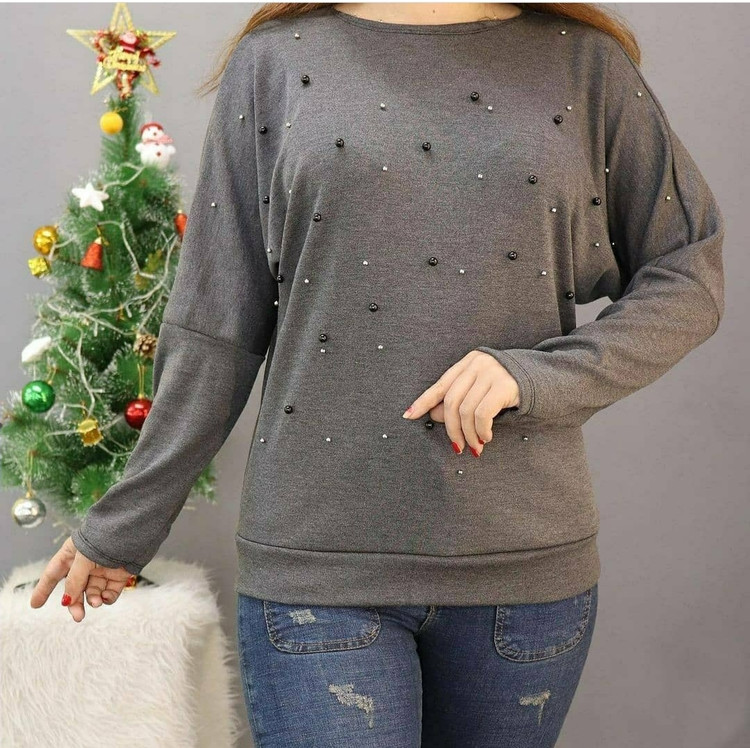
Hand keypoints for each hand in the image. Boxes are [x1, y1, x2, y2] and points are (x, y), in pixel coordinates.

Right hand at [29, 536, 133, 621]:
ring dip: (92, 600)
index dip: (43, 588)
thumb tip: (67, 601)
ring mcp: (102, 570)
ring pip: (92, 593)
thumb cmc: (104, 539)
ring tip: (96, 602)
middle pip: (74, 589)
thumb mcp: (83, 558)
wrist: (133, 531)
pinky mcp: (118, 575)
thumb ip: (74, 580)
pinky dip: (107, 598)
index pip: (53, 573)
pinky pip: (110, 593)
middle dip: (74, 604)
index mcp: (72, 554)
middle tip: (77, 616)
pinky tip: (106, 598)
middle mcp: (86, 564)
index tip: (34, 604)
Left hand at [402, 349, 520, 456]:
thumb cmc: (509, 388)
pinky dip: (481, 430)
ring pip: (466, 410)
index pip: (440, 385)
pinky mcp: (505, 385)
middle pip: (451, 402)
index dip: (423, 402)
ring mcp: (491, 372)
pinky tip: (486, 437)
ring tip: (476, 446)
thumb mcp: (481, 390)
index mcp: (467, 363)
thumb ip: (459, 399)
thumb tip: (434, 415)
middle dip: (452, 429)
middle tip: (458, 447)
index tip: (408, 416)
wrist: (546, 378)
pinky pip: (483, 413)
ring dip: (468, 434)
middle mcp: (476, 364)